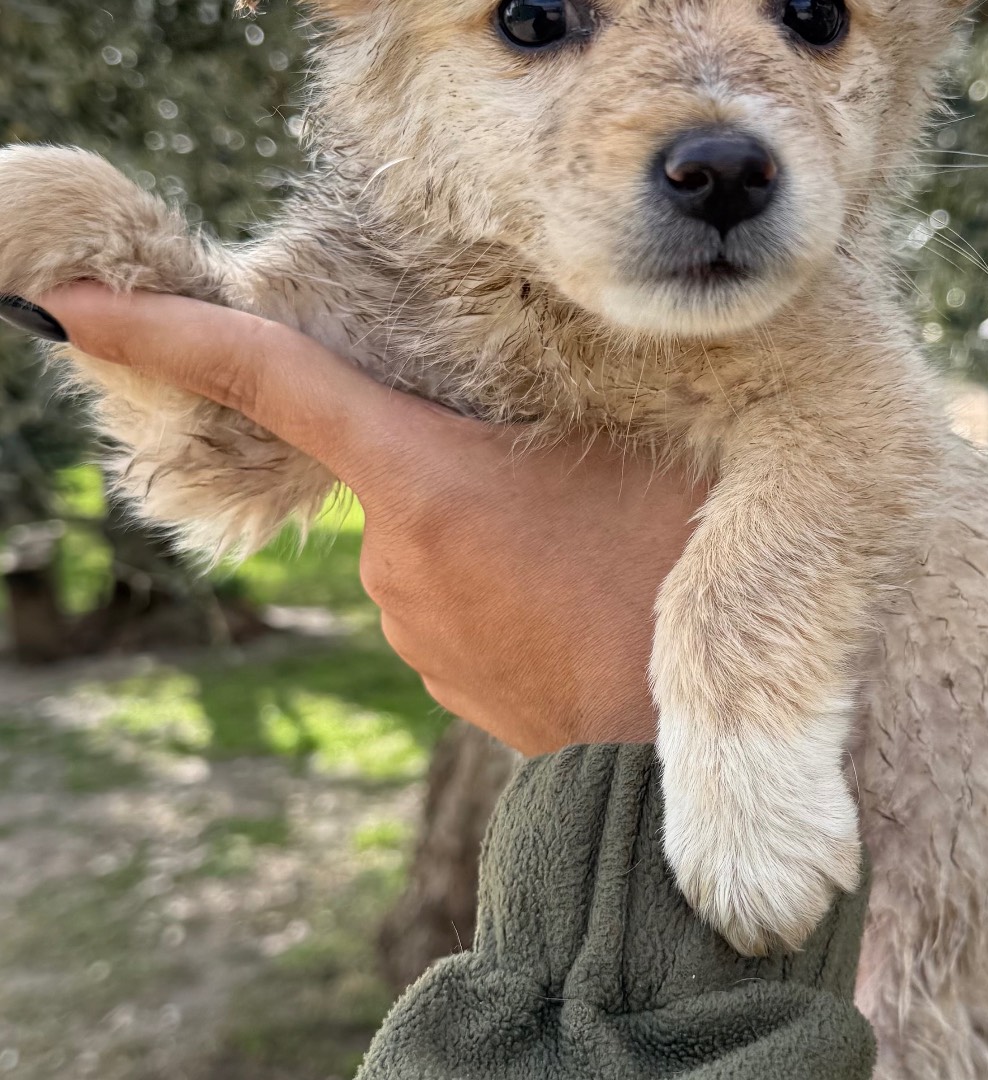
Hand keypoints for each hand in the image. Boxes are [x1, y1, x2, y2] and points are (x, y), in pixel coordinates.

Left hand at [31, 284, 703, 754]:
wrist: (689, 729)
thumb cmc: (671, 567)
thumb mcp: (630, 448)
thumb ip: (552, 401)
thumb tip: (507, 396)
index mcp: (427, 478)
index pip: (270, 380)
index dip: (164, 332)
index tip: (69, 308)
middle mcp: (393, 562)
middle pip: (391, 472)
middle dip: (456, 468)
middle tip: (567, 491)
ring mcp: (416, 636)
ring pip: (426, 549)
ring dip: (484, 540)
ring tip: (587, 562)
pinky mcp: (449, 686)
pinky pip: (450, 613)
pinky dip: (494, 596)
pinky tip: (572, 609)